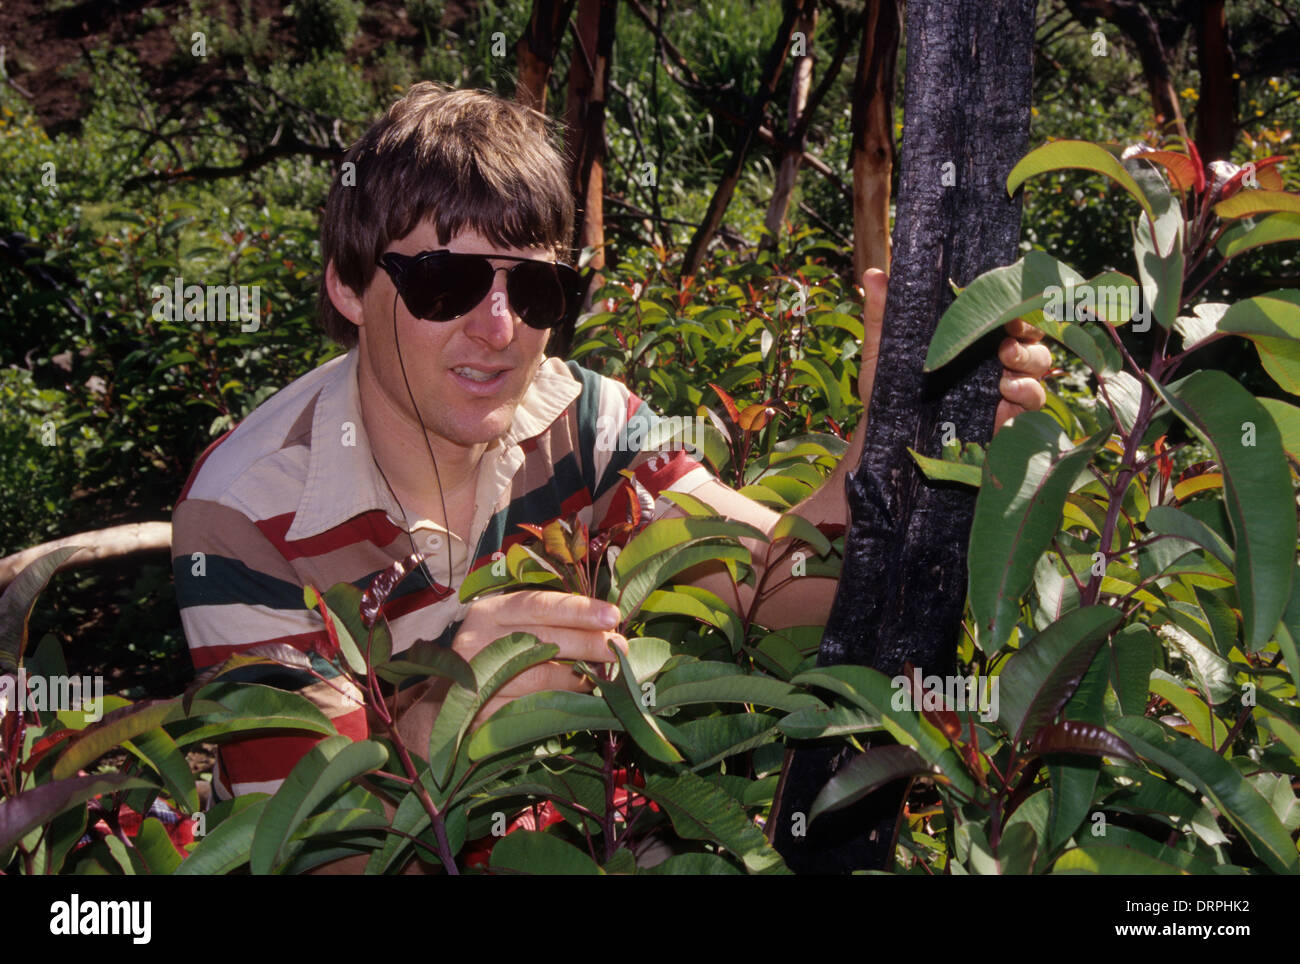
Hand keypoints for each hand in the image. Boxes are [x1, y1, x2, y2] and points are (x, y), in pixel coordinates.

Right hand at [451, 590, 626, 721]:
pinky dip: (561, 703)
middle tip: (619, 648)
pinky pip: (532, 708)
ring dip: (577, 677)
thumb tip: (606, 624)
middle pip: (542, 640)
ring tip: (603, 676)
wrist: (449, 704)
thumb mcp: (513, 628)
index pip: (538, 604)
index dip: (578, 609)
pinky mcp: (481, 713)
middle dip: (587, 643)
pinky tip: (579, 700)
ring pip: (539, 677)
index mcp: (489, 611)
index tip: (613, 616)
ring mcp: (476, 679)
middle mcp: (477, 640)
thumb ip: (550, 622)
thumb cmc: (495, 656)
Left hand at [857, 267, 1051, 432]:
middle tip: (1007, 335)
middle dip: (1027, 328)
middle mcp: (993, 354)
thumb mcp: (882, 350)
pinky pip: (1035, 399)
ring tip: (1005, 362)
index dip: (1011, 300)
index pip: (1004, 308)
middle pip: (1032, 331)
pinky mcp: (1009, 414)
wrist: (887, 433)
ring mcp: (1005, 383)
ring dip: (1030, 357)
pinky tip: (1007, 390)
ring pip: (1040, 361)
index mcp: (971, 332)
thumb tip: (873, 274)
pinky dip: (1028, 391)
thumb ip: (881, 314)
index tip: (1002, 299)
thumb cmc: (886, 388)